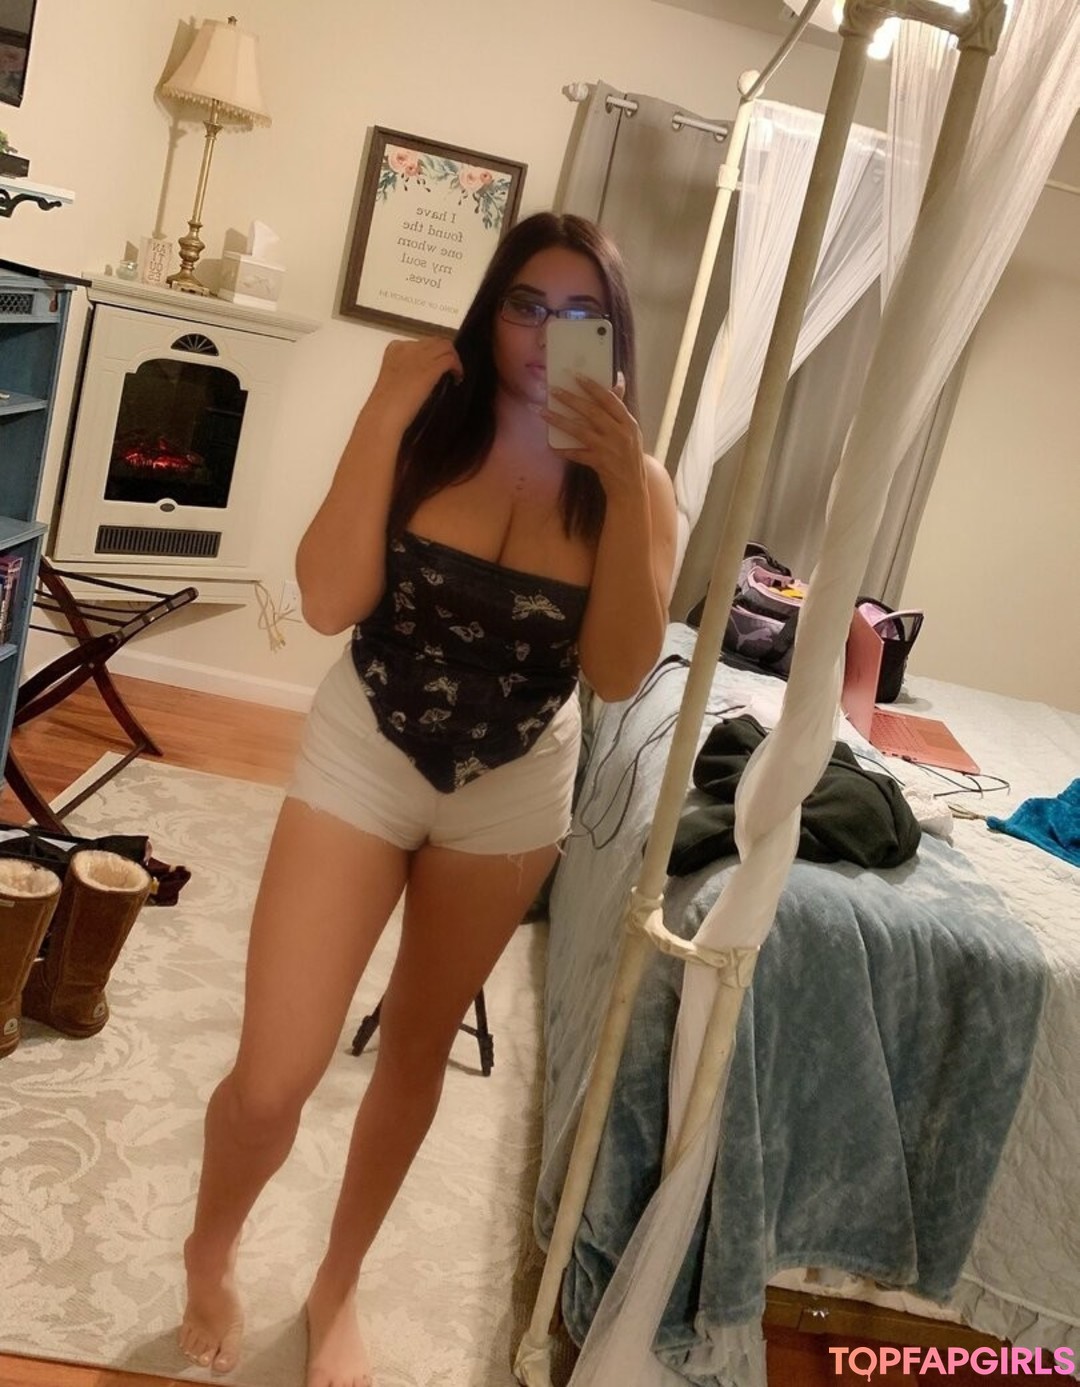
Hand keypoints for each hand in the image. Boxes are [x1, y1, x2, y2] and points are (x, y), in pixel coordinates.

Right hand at [368, 336, 462, 432]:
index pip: (421, 342)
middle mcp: (408, 348)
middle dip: (444, 353)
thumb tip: (423, 374)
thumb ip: (407, 370)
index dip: (432, 352)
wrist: (384, 414)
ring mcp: (420, 357)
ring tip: (455, 373)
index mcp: (395, 349)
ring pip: (446, 347)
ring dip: (454, 358)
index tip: (434, 364)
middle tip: (449, 368)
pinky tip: (457, 378)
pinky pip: (451, 359)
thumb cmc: (386, 405)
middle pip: (435, 341)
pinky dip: (457, 367)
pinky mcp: (431, 368)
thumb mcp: (394, 380)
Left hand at [542, 373, 645, 501]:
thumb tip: (618, 380)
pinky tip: (551, 445)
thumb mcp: (631, 431)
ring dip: (560, 420)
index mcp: (629, 423)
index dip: (593, 387)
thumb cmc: (629, 456)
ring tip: (543, 411)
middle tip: (554, 390)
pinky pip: (577, 454)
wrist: (632, 487)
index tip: (577, 376)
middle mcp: (620, 434)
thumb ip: (620, 409)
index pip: (610, 400)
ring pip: (580, 431)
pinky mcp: (599, 463)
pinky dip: (564, 450)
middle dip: (571, 399)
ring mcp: (609, 449)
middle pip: (593, 412)